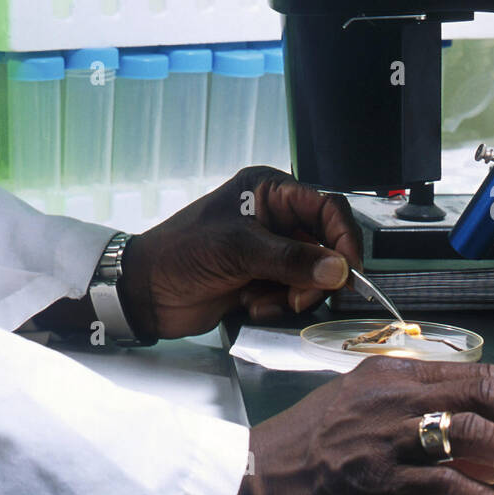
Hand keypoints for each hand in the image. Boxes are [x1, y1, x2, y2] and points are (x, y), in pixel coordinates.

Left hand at [119, 166, 361, 340]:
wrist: (144, 293)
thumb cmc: (180, 255)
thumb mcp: (237, 251)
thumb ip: (291, 260)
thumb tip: (338, 269)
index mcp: (268, 190)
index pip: (325, 206)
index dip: (343, 237)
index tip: (348, 270)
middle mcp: (274, 216)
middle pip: (324, 244)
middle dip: (316, 275)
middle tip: (300, 297)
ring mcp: (269, 249)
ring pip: (312, 273)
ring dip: (294, 293)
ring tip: (261, 300)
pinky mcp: (262, 278)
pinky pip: (293, 292)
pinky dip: (279, 304)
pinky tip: (250, 304)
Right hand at [218, 360, 493, 494]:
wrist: (253, 479)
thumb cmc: (305, 448)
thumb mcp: (364, 411)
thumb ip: (424, 416)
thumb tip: (490, 442)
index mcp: (393, 373)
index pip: (480, 373)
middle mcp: (394, 396)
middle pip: (486, 393)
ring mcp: (386, 438)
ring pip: (474, 433)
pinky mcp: (378, 482)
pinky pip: (447, 485)